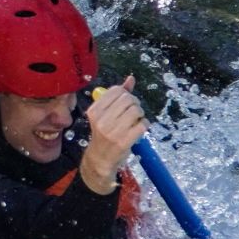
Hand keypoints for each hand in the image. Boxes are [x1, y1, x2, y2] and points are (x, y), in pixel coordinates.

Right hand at [80, 76, 148, 195]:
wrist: (100, 159)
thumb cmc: (104, 134)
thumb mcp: (106, 114)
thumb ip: (118, 96)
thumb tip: (130, 79)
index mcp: (94, 111)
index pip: (116, 91)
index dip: (126, 94)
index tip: (126, 102)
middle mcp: (101, 120)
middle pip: (128, 99)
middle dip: (135, 103)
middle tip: (134, 112)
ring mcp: (112, 131)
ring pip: (136, 111)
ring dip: (141, 114)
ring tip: (136, 120)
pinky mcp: (124, 141)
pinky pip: (142, 124)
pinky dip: (144, 125)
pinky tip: (139, 129)